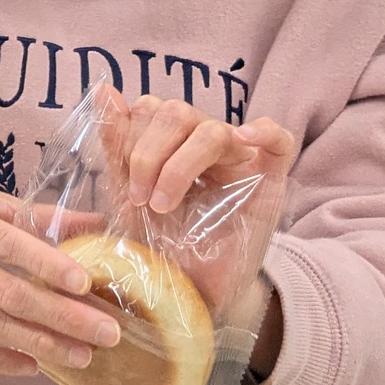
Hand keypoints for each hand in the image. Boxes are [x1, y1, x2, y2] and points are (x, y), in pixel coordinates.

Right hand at [0, 179, 121, 375]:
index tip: (84, 282)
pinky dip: (0, 359)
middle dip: (61, 316)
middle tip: (106, 332)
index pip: (8, 243)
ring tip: (83, 356)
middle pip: (6, 292)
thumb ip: (37, 214)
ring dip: (40, 344)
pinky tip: (35, 367)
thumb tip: (98, 221)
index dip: (46, 264)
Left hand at [104, 95, 293, 312]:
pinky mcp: (271, 180)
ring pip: (212, 128)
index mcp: (169, 142)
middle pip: (176, 112)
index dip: (129, 138)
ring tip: (164, 205)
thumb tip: (105, 88)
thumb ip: (117, 144)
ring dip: (179, 165)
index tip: (124, 187)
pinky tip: (243, 139)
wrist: (190, 296)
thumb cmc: (161, 247)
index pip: (149, 109)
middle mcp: (202, 144)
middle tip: (141, 199)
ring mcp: (239, 160)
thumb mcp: (128, 196)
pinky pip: (279, 139)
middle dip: (147, 155)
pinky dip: (263, 131)